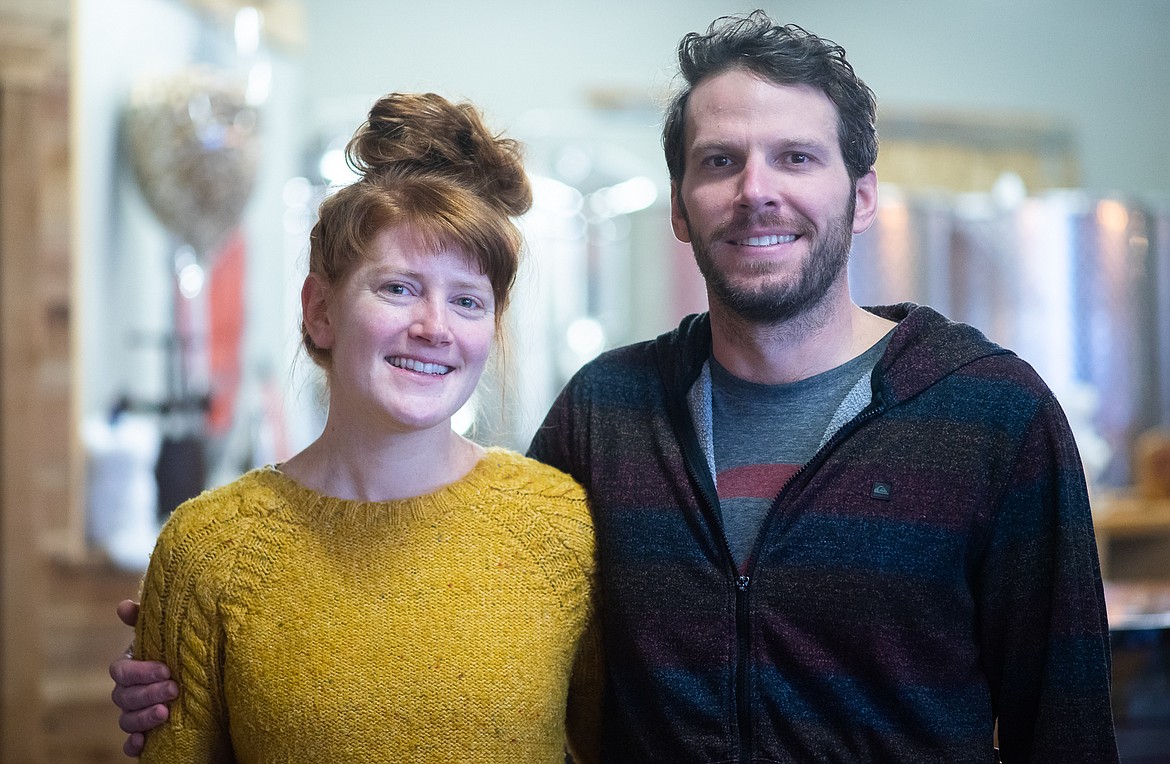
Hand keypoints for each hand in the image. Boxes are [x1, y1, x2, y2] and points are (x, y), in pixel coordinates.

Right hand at [109, 600, 177, 755]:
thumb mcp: (169, 634)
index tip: (166, 669)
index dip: (140, 672)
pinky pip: (130, 744)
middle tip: (174, 689)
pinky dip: (134, 745)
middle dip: (148, 693)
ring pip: (126, 720)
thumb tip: (124, 605)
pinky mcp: (146, 734)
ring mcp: (135, 714)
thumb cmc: (179, 652)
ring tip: (167, 712)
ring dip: (143, 718)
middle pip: (124, 697)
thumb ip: (146, 620)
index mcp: (131, 667)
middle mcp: (128, 692)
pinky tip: (144, 742)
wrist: (203, 678)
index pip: (121, 671)